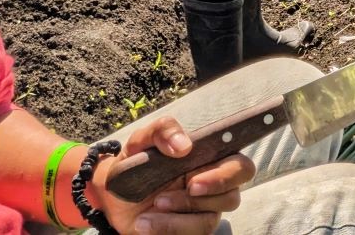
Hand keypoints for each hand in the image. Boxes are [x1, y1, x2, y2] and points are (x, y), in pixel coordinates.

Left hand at [94, 118, 254, 234]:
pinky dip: (167, 229)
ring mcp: (203, 213)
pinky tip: (145, 223)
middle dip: (208, 194)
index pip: (240, 165)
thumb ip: (162, 130)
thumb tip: (184, 145)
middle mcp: (212, 187)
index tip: (194, 178)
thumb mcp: (141, 142)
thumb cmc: (135, 164)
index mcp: (209, 160)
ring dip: (179, 216)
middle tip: (182, 191)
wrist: (113, 199)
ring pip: (209, 220)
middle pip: (233, 195)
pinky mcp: (190, 231)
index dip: (228, 174)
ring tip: (150, 210)